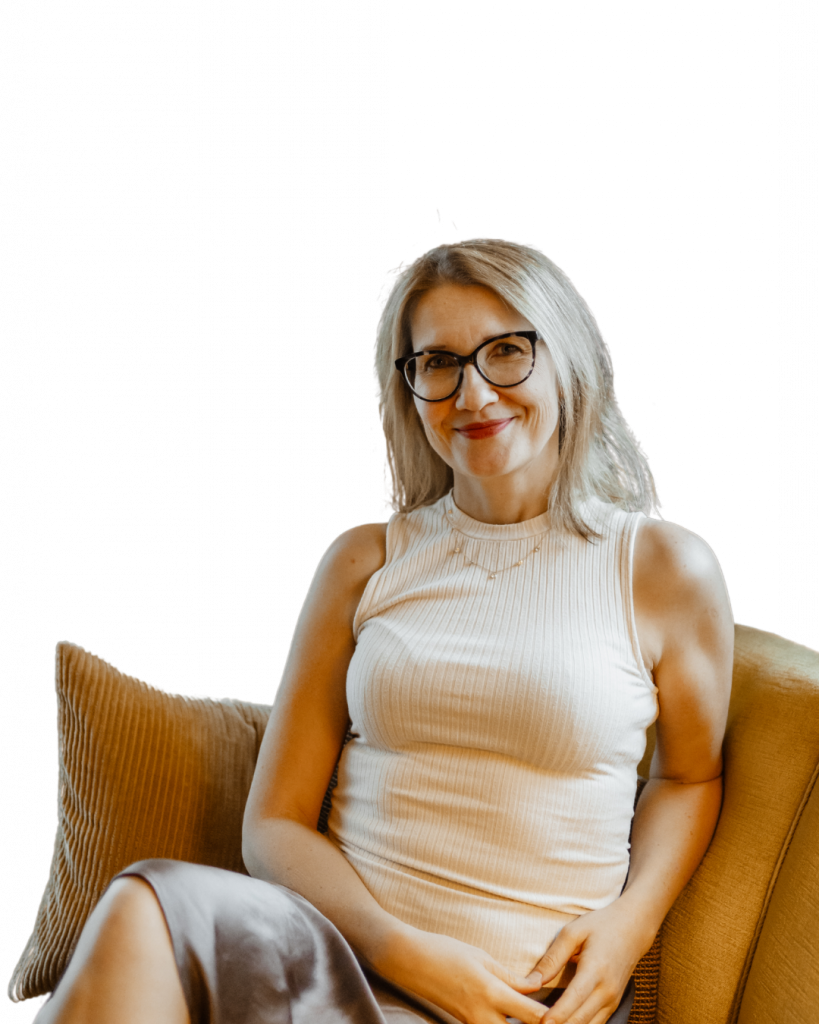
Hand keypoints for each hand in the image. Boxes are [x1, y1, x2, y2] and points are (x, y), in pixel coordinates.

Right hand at [375, 925, 549, 1023]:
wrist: (410, 961)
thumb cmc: (446, 952)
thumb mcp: (482, 957)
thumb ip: (511, 977)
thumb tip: (537, 986)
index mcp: (492, 993)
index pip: (533, 1015)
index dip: (554, 1018)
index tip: (570, 1013)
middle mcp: (484, 1015)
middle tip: (556, 1018)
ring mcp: (473, 1023)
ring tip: (533, 1016)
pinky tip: (512, 1016)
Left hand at [530, 899, 655, 1023]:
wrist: (633, 929)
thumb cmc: (600, 926)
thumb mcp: (573, 932)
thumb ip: (553, 958)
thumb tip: (532, 981)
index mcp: (595, 969)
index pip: (575, 998)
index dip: (558, 1014)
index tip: (542, 1023)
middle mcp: (607, 990)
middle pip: (581, 1018)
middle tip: (534, 1023)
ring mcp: (613, 1000)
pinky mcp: (613, 1005)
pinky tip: (562, 1023)